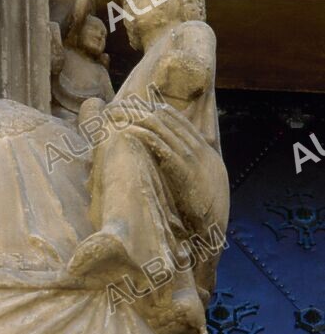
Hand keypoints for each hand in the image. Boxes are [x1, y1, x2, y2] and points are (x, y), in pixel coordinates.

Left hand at [121, 102, 227, 226]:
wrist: (215, 229)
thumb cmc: (207, 214)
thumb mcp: (205, 186)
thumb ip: (192, 173)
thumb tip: (174, 167)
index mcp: (206, 152)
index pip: (180, 122)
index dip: (158, 110)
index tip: (138, 104)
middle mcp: (200, 150)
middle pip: (168, 120)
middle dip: (142, 109)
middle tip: (119, 104)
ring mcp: (193, 159)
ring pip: (163, 129)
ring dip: (137, 118)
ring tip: (117, 113)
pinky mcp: (183, 171)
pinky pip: (162, 148)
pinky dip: (145, 137)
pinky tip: (129, 131)